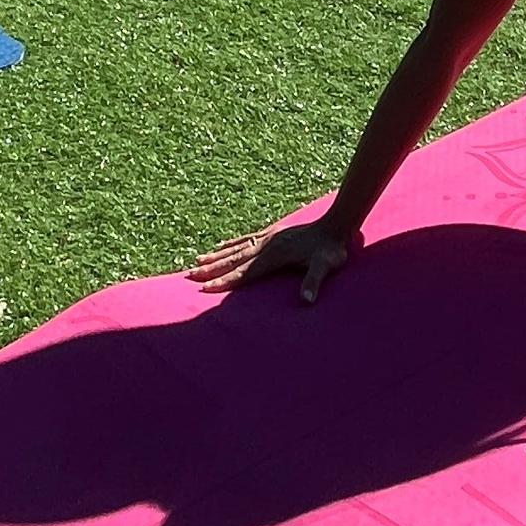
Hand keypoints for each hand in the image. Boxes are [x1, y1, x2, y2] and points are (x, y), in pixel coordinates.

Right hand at [189, 216, 360, 303]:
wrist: (336, 224)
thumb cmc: (331, 250)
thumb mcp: (325, 266)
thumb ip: (314, 282)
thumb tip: (307, 301)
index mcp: (274, 255)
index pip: (244, 272)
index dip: (224, 281)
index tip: (204, 288)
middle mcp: (266, 245)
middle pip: (233, 259)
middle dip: (211, 269)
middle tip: (189, 275)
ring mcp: (267, 238)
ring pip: (236, 249)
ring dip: (216, 256)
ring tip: (197, 260)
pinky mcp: (271, 234)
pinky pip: (245, 240)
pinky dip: (230, 244)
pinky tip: (220, 245)